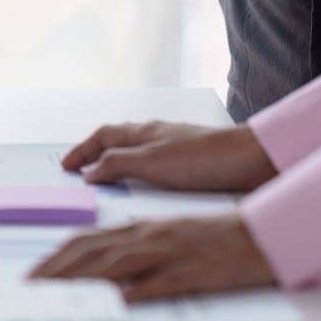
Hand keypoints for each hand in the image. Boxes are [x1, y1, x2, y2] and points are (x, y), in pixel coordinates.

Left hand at [28, 215, 275, 301]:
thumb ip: (137, 248)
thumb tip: (106, 269)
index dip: (56, 257)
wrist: (262, 234)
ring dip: (80, 282)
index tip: (33, 274)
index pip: (87, 240)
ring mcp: (167, 254)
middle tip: (30, 290)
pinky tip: (112, 306)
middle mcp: (147, 236)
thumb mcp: (169, 236)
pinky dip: (131, 295)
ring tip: (54, 298)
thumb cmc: (215, 238)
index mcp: (141, 228)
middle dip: (54, 271)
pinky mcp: (189, 273)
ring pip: (114, 266)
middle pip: (91, 252)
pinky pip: (155, 285)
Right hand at [62, 121, 275, 191]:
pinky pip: (157, 165)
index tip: (66, 167)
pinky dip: (142, 173)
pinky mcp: (194, 163)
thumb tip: (91, 172)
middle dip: (96, 152)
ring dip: (119, 163)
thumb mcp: (152, 164)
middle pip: (119, 139)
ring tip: (109, 179)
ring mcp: (177, 147)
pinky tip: (150, 188)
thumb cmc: (205, 159)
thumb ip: (118, 165)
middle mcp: (159, 136)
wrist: (254, 161)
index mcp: (144, 132)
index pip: (103, 136)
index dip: (82, 150)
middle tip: (80, 168)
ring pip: (138, 152)